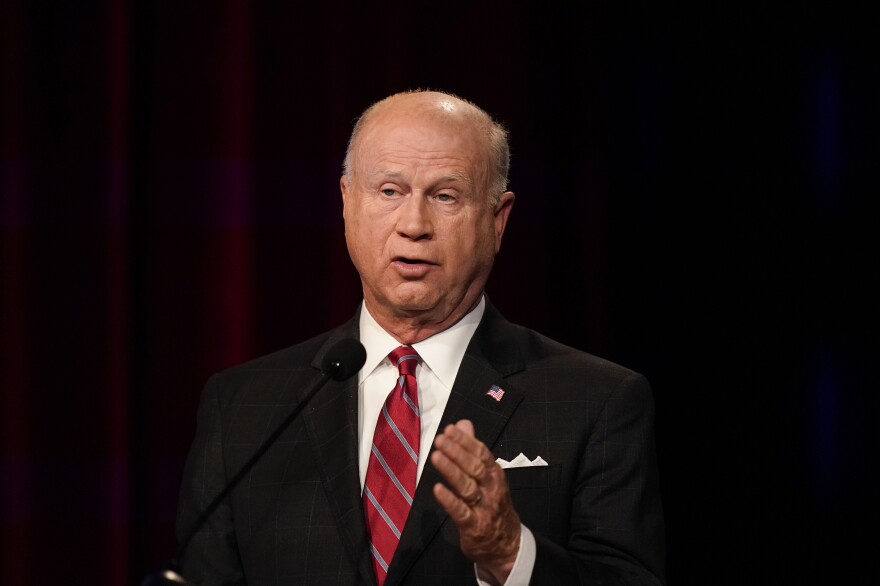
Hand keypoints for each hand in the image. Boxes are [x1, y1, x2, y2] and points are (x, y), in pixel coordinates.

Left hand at [430, 420, 520, 584]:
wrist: (506, 543)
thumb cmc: (491, 503)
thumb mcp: (487, 475)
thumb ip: (473, 449)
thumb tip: (463, 423)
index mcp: (494, 474)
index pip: (481, 453)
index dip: (466, 441)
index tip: (450, 429)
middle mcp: (491, 488)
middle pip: (475, 468)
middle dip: (457, 452)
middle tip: (440, 439)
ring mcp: (483, 507)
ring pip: (467, 487)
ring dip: (452, 471)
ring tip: (436, 457)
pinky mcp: (474, 526)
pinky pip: (461, 511)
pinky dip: (449, 500)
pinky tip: (437, 489)